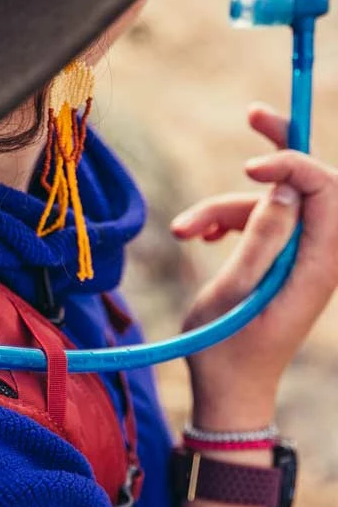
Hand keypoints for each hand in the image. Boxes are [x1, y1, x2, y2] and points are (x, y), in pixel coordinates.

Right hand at [170, 104, 337, 429]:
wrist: (229, 393)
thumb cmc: (225, 351)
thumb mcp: (233, 295)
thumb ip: (262, 238)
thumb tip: (283, 186)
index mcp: (319, 264)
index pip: (327, 188)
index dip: (293, 163)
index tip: (247, 163)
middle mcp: (318, 256)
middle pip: (309, 185)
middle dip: (278, 154)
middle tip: (252, 113)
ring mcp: (299, 260)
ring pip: (272, 206)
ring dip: (226, 208)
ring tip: (183, 231)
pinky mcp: (279, 265)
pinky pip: (261, 226)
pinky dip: (229, 223)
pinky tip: (199, 237)